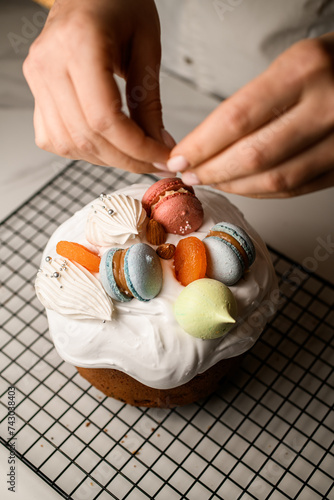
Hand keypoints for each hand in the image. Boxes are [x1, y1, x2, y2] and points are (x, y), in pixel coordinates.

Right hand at [23, 0, 173, 173]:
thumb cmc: (120, 3)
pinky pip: (54, 138)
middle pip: (87, 137)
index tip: (162, 159)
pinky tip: (104, 143)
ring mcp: (37, 78)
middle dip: (126, 159)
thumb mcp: (147, 46)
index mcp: (79, 44)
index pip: (105, 119)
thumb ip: (150, 101)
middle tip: (154, 163)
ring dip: (106, 159)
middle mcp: (49, 63)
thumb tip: (158, 146)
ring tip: (133, 155)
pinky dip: (81, 150)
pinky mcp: (36, 90)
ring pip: (69, 143)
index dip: (137, 148)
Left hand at [167, 34, 333, 196]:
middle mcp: (326, 105)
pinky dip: (263, 192)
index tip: (180, 156)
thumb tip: (204, 141)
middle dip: (213, 171)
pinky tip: (244, 186)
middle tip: (191, 174)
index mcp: (304, 70)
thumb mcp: (292, 63)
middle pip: (253, 155)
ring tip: (212, 181)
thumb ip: (251, 102)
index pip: (236, 118)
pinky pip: (297, 188)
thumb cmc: (331, 65)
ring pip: (275, 179)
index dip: (202, 145)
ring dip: (236, 186)